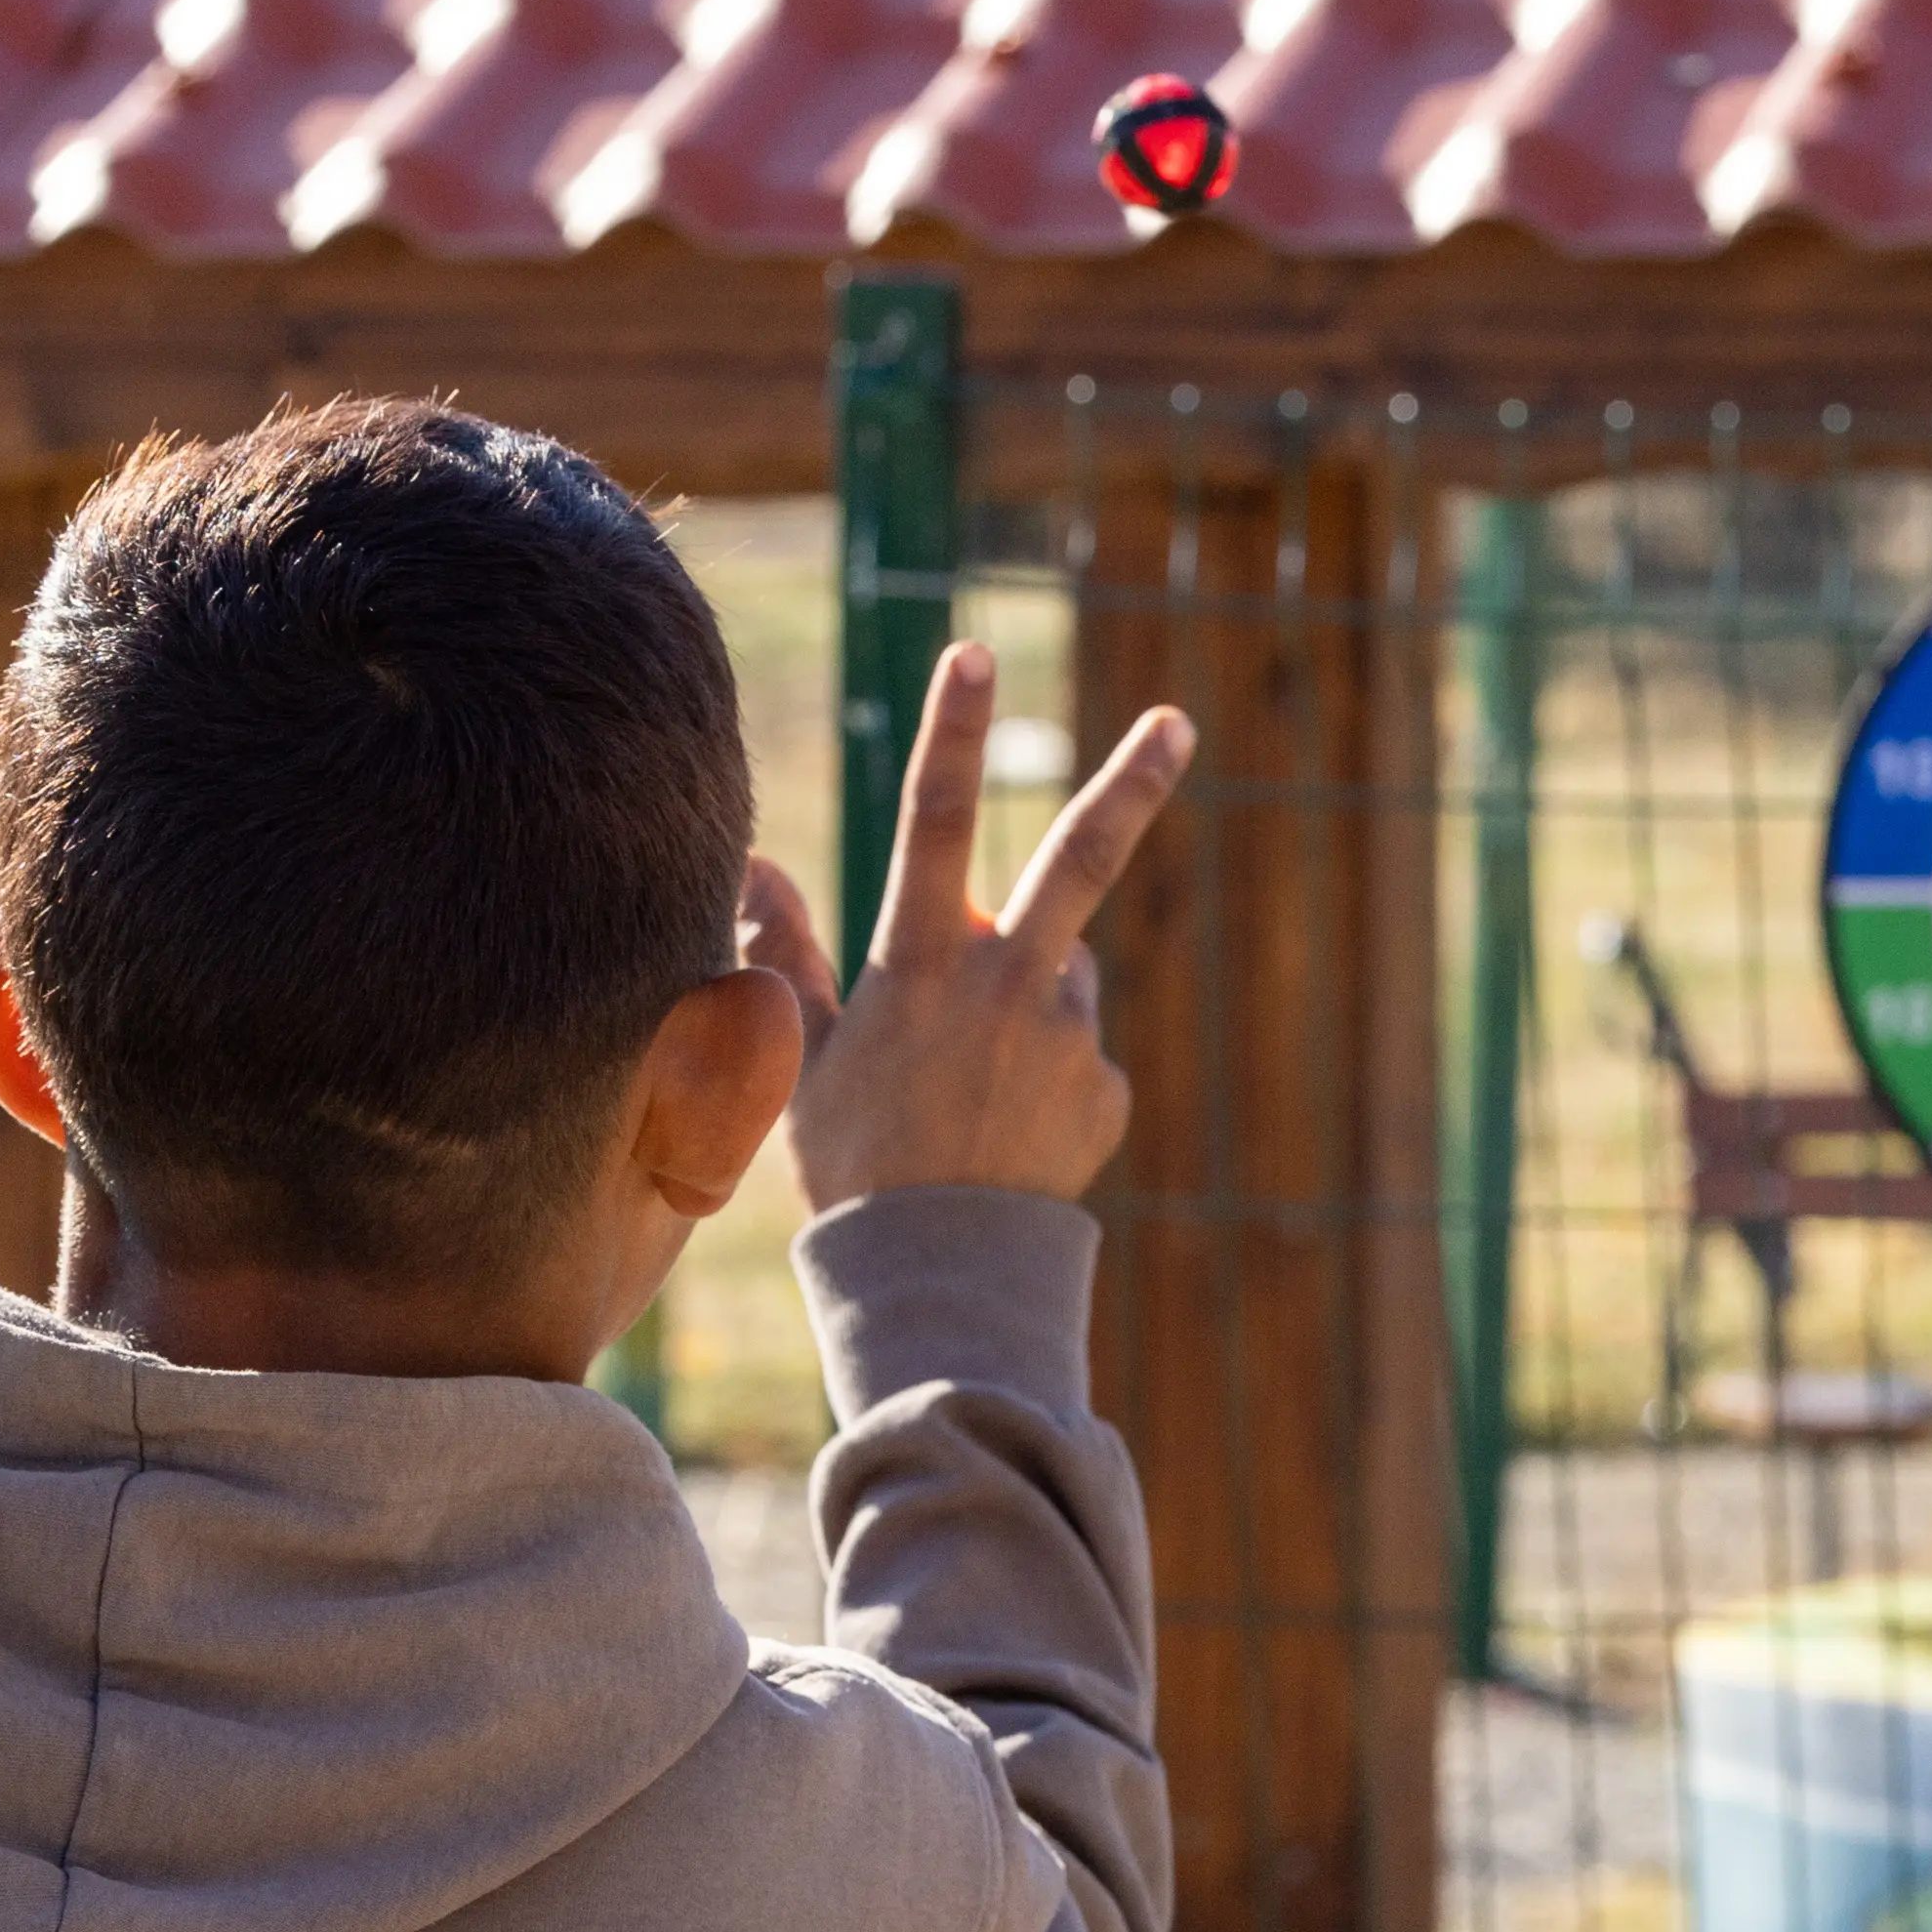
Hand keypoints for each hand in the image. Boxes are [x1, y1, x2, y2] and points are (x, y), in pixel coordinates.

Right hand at [753, 640, 1185, 1207]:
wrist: (933, 1279)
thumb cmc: (850, 1166)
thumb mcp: (797, 1059)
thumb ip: (788, 954)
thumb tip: (754, 864)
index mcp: (920, 965)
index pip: (932, 822)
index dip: (950, 734)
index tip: (970, 651)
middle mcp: (1005, 987)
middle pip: (1078, 860)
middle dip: (1132, 783)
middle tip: (1177, 721)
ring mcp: (1064, 1038)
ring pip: (1061, 977)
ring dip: (1029, 1002)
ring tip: (970, 1093)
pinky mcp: (1105, 1091)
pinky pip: (1078, 1059)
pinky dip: (1049, 1081)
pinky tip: (1005, 1140)